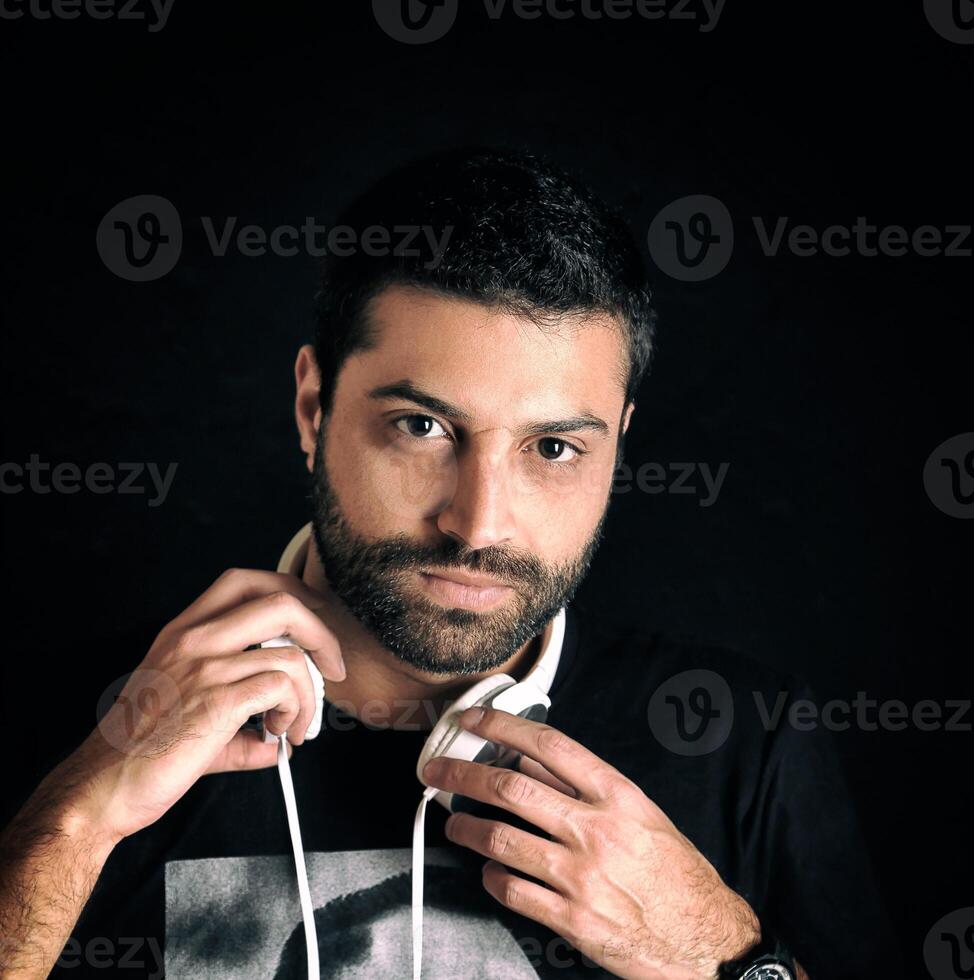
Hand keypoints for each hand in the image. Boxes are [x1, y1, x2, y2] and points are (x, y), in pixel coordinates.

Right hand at [68, 568, 345, 845]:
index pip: (244, 580)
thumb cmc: (144, 749)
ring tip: (295, 725)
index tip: (313, 624)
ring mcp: (205, 667)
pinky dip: (297, 713)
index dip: (291, 593)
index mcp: (184, 631)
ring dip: (310, 694)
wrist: (104, 786)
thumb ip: (238, 708)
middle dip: (322, 633)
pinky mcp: (216, 701)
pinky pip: (283, 689)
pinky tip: (281, 735)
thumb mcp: (188, 706)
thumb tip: (280, 736)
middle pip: (282, 600)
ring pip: (292, 654)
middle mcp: (194, 639)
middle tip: (332, 668)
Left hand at [422, 707, 760, 979]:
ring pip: (501, 839)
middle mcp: (596, 830)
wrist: (707, 940)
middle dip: (463, 773)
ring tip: (453, 822)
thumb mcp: (640, 814)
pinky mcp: (571, 921)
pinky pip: (513, 890)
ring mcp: (581, 877)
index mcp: (617, 796)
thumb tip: (529, 758)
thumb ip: (583, 786)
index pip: (549, 745)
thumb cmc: (676, 872)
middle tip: (436, 769)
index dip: (503, 726)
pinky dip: (492, 876)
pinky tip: (489, 869)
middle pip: (511, 788)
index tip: (473, 720)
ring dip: (466, 826)